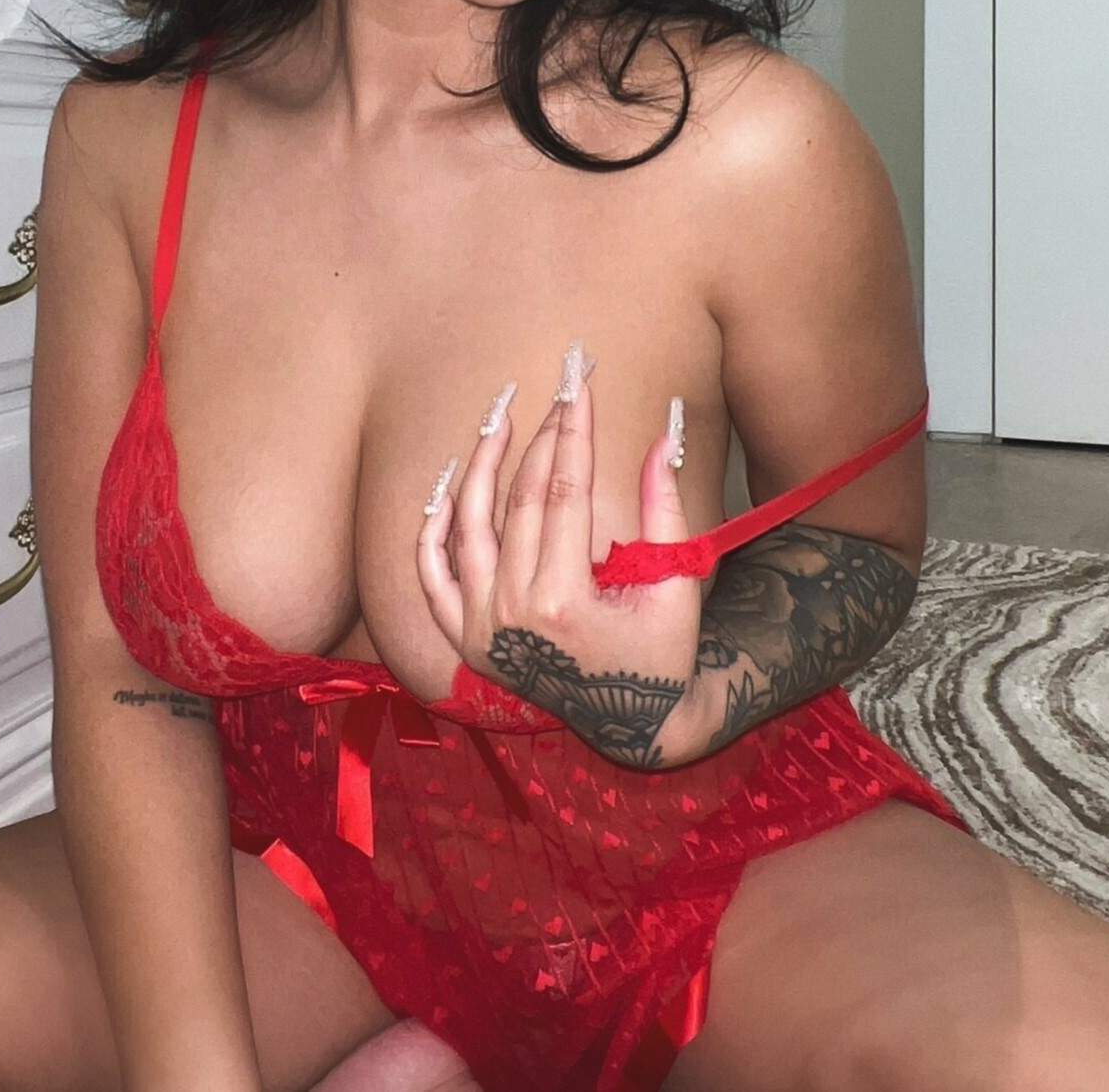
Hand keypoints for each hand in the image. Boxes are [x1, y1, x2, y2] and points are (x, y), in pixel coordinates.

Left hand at [416, 343, 708, 769]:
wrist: (632, 722)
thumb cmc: (662, 650)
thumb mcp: (676, 582)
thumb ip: (666, 508)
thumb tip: (665, 434)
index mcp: (564, 601)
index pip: (565, 492)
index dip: (573, 431)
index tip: (579, 386)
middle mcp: (511, 614)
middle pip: (521, 500)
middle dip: (541, 436)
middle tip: (556, 390)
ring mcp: (479, 627)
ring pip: (470, 525)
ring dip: (481, 464)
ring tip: (499, 418)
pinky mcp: (463, 638)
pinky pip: (432, 574)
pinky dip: (432, 528)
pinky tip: (446, 482)